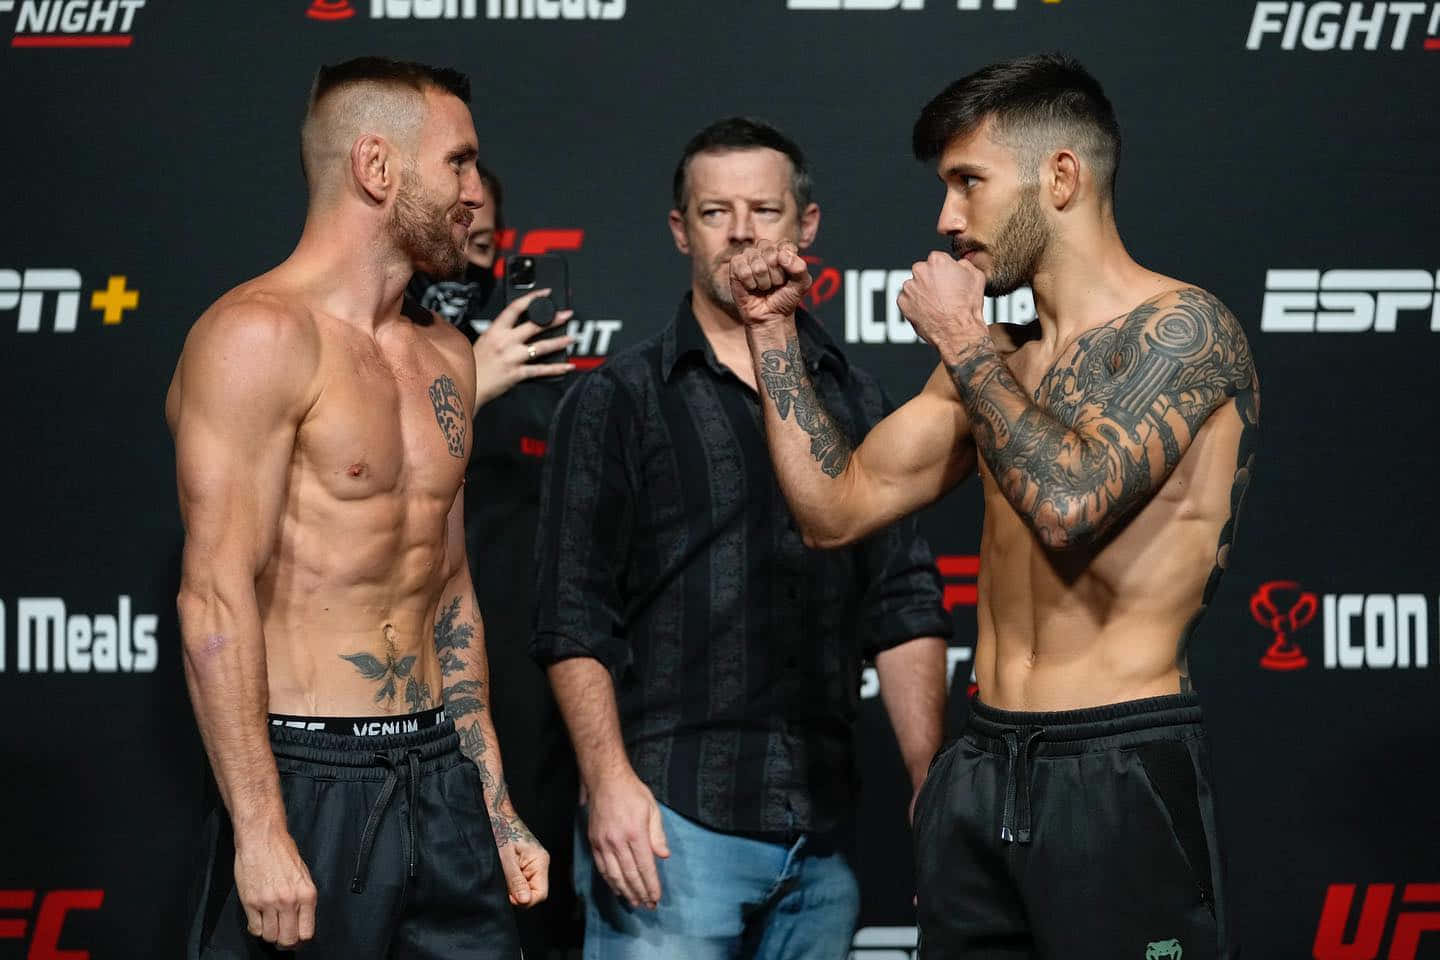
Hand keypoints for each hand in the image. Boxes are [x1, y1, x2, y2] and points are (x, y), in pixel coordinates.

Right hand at [233, 823, 316, 948]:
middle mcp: (289, 900)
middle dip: (285, 942)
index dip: (301, 940)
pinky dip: (257, 929)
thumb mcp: (303, 874)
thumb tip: (303, 920)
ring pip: (270, 936)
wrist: (262, 838)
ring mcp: (268, 903)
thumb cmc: (283, 852)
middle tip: (282, 938)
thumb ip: (304, 899)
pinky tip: (259, 920)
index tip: (297, 938)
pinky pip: (254, 928)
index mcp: (306, 894)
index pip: (307, 933)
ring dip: (270, 935)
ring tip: (271, 926)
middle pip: (288, 940)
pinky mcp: (251, 902)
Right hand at [472, 288, 574, 407]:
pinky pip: (541, 370)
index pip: (516, 308)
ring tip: (571, 338)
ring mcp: (512, 358)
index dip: (533, 298)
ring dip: (559, 342)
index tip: (545, 293)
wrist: (466, 386)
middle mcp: (505, 342)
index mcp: (495, 330)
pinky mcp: (517, 374)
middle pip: (534, 325)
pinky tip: (567, 366)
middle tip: (567, 315)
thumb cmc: (472, 365)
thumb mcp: (483, 341)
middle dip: (554, 319)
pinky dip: (556, 369)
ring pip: (541, 347)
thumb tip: (516, 326)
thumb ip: (500, 333)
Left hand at [492, 808, 550, 907]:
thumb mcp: (505, 859)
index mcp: (540, 862)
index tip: (508, 894)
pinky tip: (502, 870)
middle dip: (517, 893)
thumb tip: (525, 901)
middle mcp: (539, 863)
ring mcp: (532, 863)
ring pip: (525, 887)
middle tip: (502, 881)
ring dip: (512, 886)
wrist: (494, 812)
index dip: (524, 900)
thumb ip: (515, 880)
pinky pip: (520, 879)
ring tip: (501, 872)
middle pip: (533, 892)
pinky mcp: (523, 862)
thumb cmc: (499, 830)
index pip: (540, 894)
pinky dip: (510, 879)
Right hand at [586, 771, 669, 909]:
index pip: (645, 866)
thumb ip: (657, 834)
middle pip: (630, 874)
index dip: (651, 884)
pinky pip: (602, 868)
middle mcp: (617, 841)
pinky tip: (617, 889)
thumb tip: (663, 856)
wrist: (605, 780)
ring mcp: (603, 843)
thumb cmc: (632, 792)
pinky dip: (610, 881)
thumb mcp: (652, 808)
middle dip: (640, 892)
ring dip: (625, 891)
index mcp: (635, 832)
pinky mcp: (594, 842)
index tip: (656, 897)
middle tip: (648, 905)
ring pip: (614, 875)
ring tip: (634, 902)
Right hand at [728, 240, 811, 325]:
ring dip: (763, 282)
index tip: (788, 277)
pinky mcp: (736, 265)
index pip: (785, 246)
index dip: (788, 264)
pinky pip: (743, 271)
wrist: (770, 316)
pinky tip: (752, 287)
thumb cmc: (785, 298)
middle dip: (775, 275)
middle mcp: (765, 249)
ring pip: (757, 265)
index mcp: (782, 249)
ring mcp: (749, 256)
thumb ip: (800, 268)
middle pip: (770, 254)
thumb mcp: (802, 285)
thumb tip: (782, 254)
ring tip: (764, 287)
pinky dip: (750, 283)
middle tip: (775, 284)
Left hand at [896, 252, 987, 361]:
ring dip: (921, 293)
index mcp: (937, 260)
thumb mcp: (977, 277)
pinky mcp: (902, 302)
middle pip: (923, 271)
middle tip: (942, 295)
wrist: (958, 331)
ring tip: (936, 305)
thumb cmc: (968, 306)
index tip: (948, 281)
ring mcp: (909, 287)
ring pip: (914, 286)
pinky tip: (927, 312)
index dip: (944, 272)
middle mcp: (920, 270)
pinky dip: (914, 305)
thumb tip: (959, 264)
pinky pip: (907, 300)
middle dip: (930, 280)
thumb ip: (965, 264)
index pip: (936, 260)